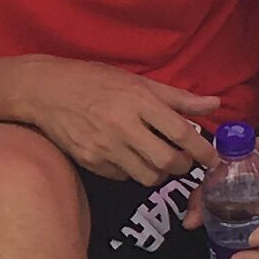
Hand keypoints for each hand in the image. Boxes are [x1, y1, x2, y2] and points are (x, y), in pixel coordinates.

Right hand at [5, 56, 217, 186]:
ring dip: (159, 172)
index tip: (214, 159)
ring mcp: (105, 147)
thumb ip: (177, 98)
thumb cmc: (94, 81)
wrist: (45, 91)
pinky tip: (127, 155)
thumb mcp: (137, 81)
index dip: (204, 151)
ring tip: (155, 158)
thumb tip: (214, 104)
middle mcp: (123, 126)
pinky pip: (124, 177)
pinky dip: (133, 171)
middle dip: (183, 166)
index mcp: (138, 100)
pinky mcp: (91, 162)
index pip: (182, 133)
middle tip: (183, 159)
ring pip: (148, 176)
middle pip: (168, 162)